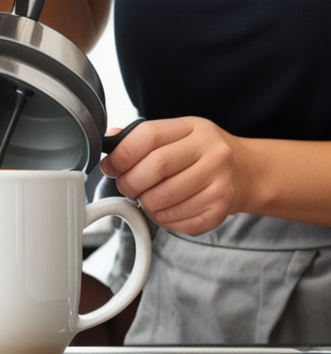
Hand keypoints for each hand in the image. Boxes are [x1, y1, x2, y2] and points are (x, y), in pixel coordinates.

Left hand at [100, 117, 248, 234]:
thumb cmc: (203, 154)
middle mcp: (211, 152)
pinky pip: (176, 221)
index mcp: (194, 128)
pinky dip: (162, 219)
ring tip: (148, 198)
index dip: (121, 154)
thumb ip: (143, 138)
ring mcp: (219, 182)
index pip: (149, 136)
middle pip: (155, 168)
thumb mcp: (179, 135)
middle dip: (130, 183)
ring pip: (162, 200)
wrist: (247, 173)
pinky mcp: (219, 209)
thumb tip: (109, 143)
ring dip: (145, 204)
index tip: (111, 166)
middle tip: (127, 187)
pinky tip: (167, 209)